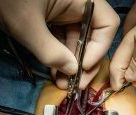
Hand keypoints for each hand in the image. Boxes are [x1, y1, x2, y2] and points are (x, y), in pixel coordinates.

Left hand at [0, 0, 119, 88]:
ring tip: (63, 84)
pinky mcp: (52, 19)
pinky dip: (59, 56)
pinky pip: (62, 39)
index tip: (82, 68)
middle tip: (76, 85)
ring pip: (77, 40)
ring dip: (70, 64)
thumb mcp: (28, 27)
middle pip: (93, 36)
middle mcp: (77, 5)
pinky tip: (56, 73)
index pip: (107, 24)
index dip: (99, 49)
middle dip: (84, 62)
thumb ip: (51, 51)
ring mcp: (64, 12)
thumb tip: (72, 71)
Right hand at [110, 0, 135, 89]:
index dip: (135, 62)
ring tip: (127, 70)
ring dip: (124, 53)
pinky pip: (130, 21)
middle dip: (120, 63)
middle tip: (116, 83)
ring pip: (128, 31)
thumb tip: (135, 80)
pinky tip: (132, 50)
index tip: (130, 81)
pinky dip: (127, 38)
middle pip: (130, 37)